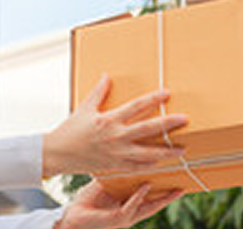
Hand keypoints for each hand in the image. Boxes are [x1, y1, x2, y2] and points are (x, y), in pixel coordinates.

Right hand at [42, 75, 188, 176]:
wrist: (58, 154)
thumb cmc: (70, 129)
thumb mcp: (84, 108)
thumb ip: (98, 92)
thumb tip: (107, 76)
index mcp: (108, 119)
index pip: (136, 106)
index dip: (153, 99)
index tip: (167, 93)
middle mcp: (115, 136)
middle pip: (147, 129)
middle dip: (168, 124)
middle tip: (185, 119)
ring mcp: (117, 153)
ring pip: (148, 153)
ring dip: (166, 151)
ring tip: (182, 150)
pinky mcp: (115, 166)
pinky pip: (138, 167)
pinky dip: (151, 165)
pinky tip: (162, 162)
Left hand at [56, 181, 182, 228]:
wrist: (71, 219)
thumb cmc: (86, 202)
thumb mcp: (102, 186)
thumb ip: (114, 176)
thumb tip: (122, 153)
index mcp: (127, 205)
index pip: (149, 197)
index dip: (163, 190)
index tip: (176, 179)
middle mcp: (130, 212)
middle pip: (155, 204)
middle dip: (170, 197)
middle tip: (185, 186)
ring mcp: (125, 217)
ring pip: (148, 208)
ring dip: (160, 198)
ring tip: (174, 188)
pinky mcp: (116, 219)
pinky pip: (130, 207)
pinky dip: (138, 197)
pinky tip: (145, 186)